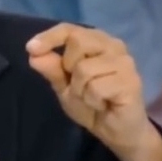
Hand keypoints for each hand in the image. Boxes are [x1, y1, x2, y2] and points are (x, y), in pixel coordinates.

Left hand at [27, 24, 161, 160]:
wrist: (116, 131)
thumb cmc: (91, 103)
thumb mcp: (64, 86)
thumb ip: (51, 69)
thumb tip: (33, 54)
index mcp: (97, 41)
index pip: (69, 29)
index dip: (49, 37)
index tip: (30, 48)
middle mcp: (113, 46)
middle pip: (77, 41)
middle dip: (68, 66)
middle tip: (77, 84)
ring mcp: (125, 62)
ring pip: (84, 68)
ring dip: (80, 89)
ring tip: (92, 97)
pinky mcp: (131, 82)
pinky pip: (96, 88)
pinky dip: (92, 100)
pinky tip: (103, 104)